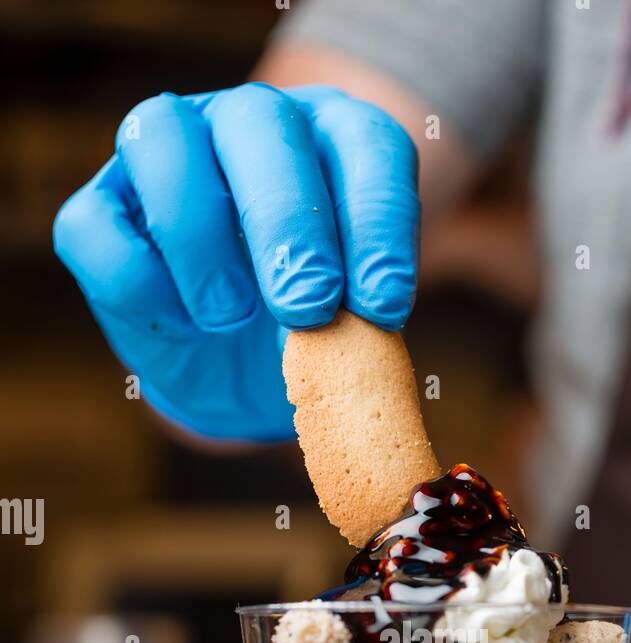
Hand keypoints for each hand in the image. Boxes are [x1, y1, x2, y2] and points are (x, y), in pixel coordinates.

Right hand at [53, 84, 419, 442]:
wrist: (248, 384)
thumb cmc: (315, 341)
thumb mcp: (354, 333)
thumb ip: (361, 316)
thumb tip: (362, 329)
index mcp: (329, 140)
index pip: (364, 141)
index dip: (377, 219)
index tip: (382, 306)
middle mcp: (246, 126)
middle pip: (260, 122)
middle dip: (288, 221)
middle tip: (307, 309)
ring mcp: (164, 157)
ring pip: (162, 139)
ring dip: (200, 234)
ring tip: (230, 317)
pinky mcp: (101, 211)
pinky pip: (99, 225)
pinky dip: (140, 279)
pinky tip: (182, 327)